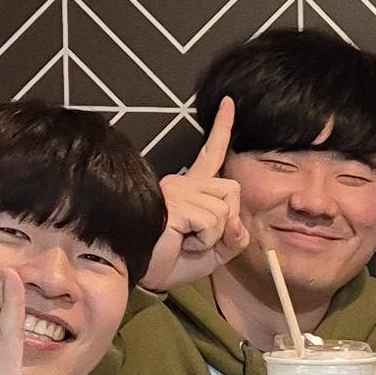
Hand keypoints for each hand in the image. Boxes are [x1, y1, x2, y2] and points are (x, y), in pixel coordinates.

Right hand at [146, 97, 244, 292]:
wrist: (140, 272)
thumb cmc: (170, 261)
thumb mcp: (213, 253)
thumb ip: (233, 237)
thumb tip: (235, 222)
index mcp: (191, 189)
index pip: (211, 154)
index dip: (222, 128)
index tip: (229, 102)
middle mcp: (184, 182)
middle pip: (232, 190)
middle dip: (227, 220)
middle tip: (200, 238)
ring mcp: (178, 189)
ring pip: (224, 210)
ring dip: (213, 236)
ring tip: (187, 242)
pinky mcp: (176, 202)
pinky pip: (213, 222)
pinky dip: (205, 241)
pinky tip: (183, 242)